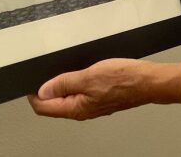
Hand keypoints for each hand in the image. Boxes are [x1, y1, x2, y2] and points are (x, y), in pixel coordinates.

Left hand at [28, 59, 180, 120]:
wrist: (149, 80)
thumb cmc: (124, 80)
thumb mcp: (88, 77)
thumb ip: (64, 83)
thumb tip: (44, 90)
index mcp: (76, 109)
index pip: (44, 107)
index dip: (33, 94)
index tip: (31, 80)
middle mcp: (83, 110)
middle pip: (54, 104)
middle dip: (46, 89)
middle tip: (45, 71)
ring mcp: (92, 104)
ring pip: (68, 98)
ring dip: (61, 85)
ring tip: (61, 70)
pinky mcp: (101, 97)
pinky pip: (80, 92)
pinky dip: (75, 83)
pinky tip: (79, 73)